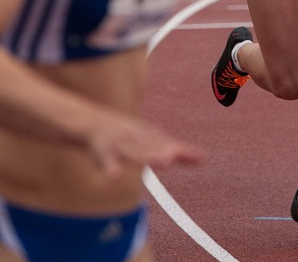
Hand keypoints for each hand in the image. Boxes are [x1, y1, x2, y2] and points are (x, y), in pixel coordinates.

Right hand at [86, 110, 205, 177]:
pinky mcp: (102, 151)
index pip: (169, 144)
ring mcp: (119, 143)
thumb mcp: (153, 141)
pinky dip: (110, 166)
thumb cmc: (128, 136)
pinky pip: (105, 159)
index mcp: (150, 136)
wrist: (91, 121)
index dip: (184, 152)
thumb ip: (179, 152)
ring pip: (133, 151)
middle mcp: (137, 138)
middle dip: (165, 153)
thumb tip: (206, 159)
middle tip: (179, 159)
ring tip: (163, 161)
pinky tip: (114, 176)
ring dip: (146, 157)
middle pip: (153, 147)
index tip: (202, 158)